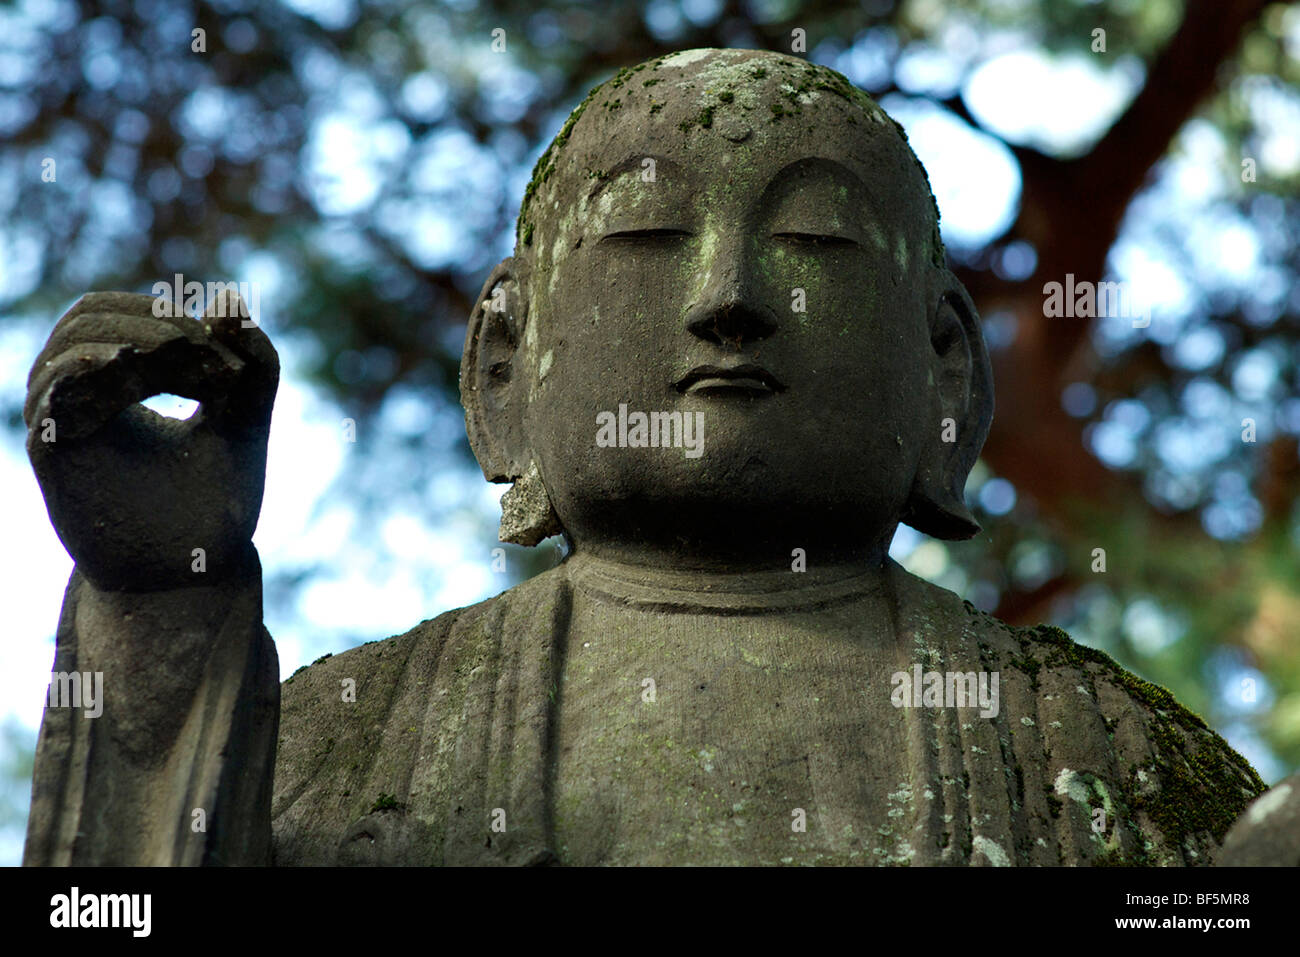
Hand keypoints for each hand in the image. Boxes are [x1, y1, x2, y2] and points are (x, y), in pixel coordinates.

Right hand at [24, 290, 278, 589]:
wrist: (194, 573)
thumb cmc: (215, 499)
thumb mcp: (248, 418)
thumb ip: (255, 362)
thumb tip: (230, 297)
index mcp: (122, 381)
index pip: (124, 315)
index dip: (174, 316)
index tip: (227, 353)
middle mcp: (84, 396)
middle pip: (89, 317)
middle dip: (150, 321)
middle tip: (203, 346)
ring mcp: (64, 423)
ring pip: (68, 348)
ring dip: (127, 338)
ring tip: (179, 352)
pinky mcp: (57, 457)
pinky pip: (49, 398)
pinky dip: (84, 370)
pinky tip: (125, 365)